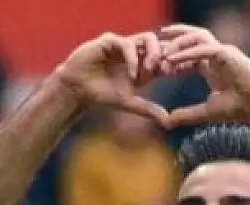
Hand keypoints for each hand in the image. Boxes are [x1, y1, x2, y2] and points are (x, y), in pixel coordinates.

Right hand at [54, 32, 169, 125]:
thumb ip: (148, 109)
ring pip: (148, 38)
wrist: (77, 89)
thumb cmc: (101, 95)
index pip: (164, 56)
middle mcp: (136, 52)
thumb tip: (168, 122)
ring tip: (149, 70)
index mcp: (143, 65)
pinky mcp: (109, 41)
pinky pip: (127, 44)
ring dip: (152, 53)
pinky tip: (132, 74)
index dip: (171, 62)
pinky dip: (133, 58)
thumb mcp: (128, 103)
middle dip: (165, 55)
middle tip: (165, 70)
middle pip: (160, 43)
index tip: (171, 74)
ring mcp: (123, 45)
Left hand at [157, 24, 249, 126]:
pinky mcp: (228, 54)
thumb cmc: (239, 109)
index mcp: (213, 66)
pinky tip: (173, 58)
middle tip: (154, 39)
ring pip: (197, 37)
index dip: (172, 58)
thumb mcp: (206, 111)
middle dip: (174, 36)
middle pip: (192, 37)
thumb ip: (187, 114)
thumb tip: (166, 122)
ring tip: (162, 49)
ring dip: (178, 42)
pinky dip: (188, 52)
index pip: (188, 54)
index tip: (156, 66)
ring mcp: (224, 52)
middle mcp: (217, 55)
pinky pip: (204, 48)